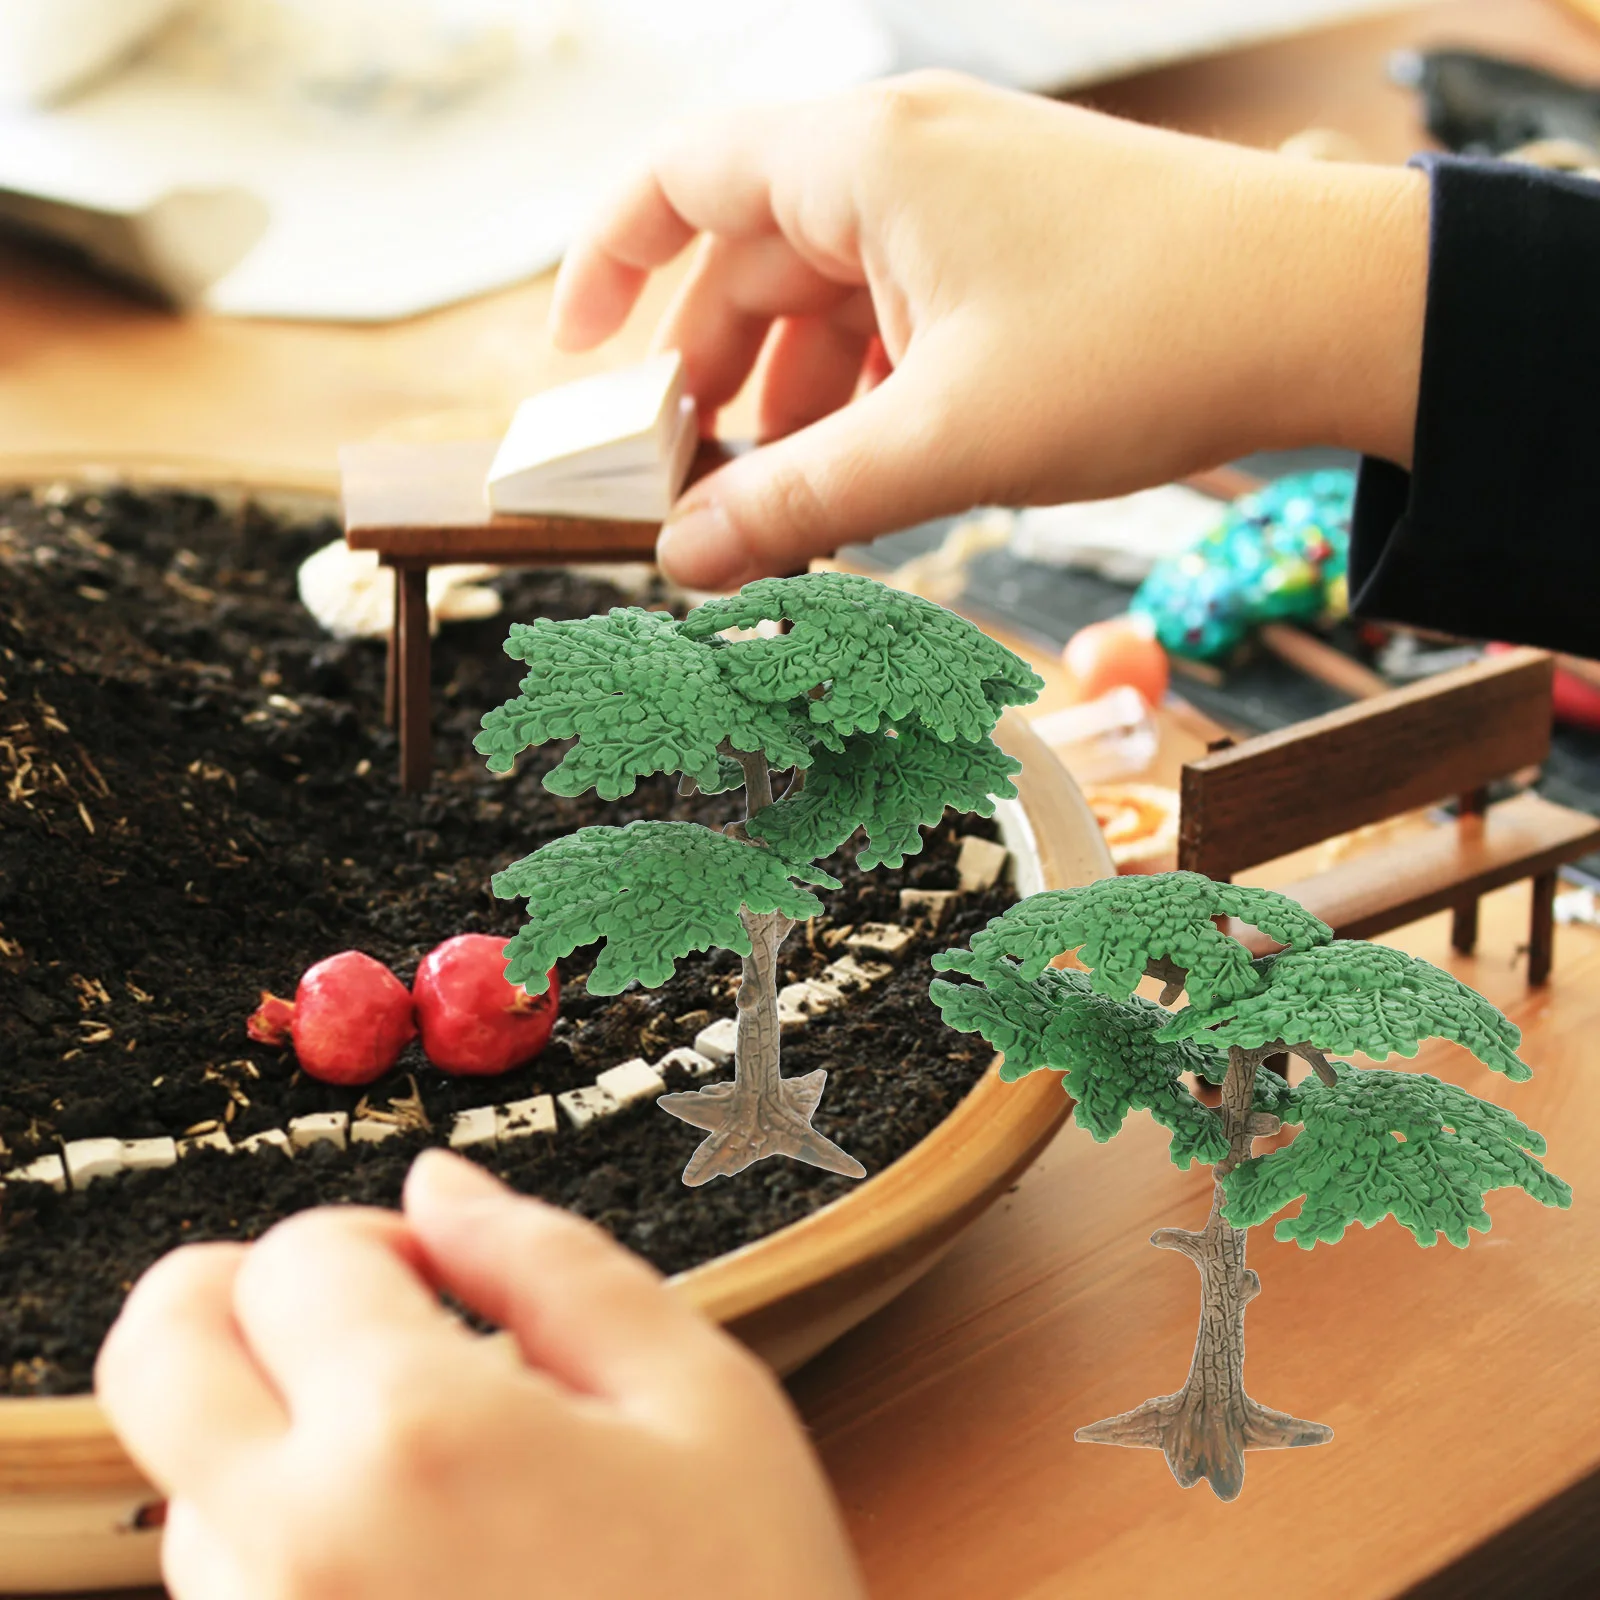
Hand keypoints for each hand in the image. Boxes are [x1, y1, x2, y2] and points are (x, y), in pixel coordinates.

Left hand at [96, 1151, 864, 1599]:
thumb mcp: (699, 1400)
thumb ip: (553, 1265)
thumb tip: (443, 1187)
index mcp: (416, 1442)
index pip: (298, 1257)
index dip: (377, 1234)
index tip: (439, 1267)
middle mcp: (298, 1553)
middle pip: (156, 1351)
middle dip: (240, 1292)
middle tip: (355, 1312)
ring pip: (185, 1476)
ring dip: (272, 1424)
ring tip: (422, 1460)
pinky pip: (223, 1591)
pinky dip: (284, 1532)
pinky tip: (410, 1545)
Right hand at [552, 71, 1426, 589]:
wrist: (1327, 310)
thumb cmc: (1139, 344)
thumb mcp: (940, 441)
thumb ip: (797, 502)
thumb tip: (682, 563)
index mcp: (862, 155)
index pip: (677, 177)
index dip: (605, 265)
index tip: (574, 361)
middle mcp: (903, 151)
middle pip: (748, 253)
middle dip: (711, 375)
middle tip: (691, 484)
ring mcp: (964, 193)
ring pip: (828, 290)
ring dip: (795, 393)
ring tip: (790, 495)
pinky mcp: (1012, 241)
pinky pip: (899, 306)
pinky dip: (868, 382)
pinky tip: (877, 461)